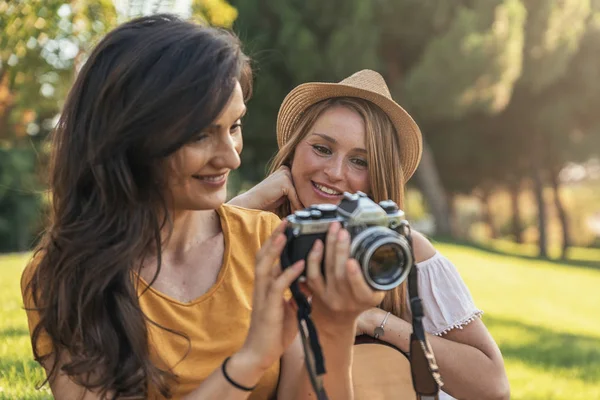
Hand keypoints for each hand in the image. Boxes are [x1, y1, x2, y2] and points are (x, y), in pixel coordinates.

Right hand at [229, 166, 302, 212]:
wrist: (250, 204)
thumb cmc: (266, 202)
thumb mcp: (284, 196)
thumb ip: (295, 194)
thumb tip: (312, 201)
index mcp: (286, 170)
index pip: (301, 184)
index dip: (303, 196)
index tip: (308, 208)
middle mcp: (286, 169)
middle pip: (302, 187)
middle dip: (303, 200)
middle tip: (306, 213)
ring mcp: (285, 174)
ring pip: (300, 192)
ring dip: (300, 204)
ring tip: (299, 214)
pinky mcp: (285, 181)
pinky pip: (296, 196)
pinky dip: (296, 206)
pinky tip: (294, 213)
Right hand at [238, 220, 304, 371]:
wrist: (260, 355)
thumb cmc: (274, 333)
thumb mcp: (288, 310)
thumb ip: (294, 295)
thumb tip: (306, 284)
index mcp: (266, 287)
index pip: (268, 258)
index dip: (275, 242)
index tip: (287, 227)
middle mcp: (261, 287)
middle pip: (263, 255)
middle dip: (274, 237)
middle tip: (286, 221)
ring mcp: (263, 296)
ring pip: (265, 266)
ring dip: (276, 249)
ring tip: (286, 233)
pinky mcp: (269, 307)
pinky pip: (278, 286)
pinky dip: (289, 273)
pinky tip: (301, 264)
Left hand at [303, 222, 385, 332]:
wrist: (337, 319)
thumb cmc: (360, 300)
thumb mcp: (376, 292)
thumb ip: (380, 275)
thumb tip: (389, 249)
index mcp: (366, 299)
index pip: (360, 289)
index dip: (355, 276)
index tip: (352, 261)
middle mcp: (346, 300)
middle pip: (340, 274)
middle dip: (341, 250)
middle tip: (343, 232)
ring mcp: (329, 296)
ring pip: (327, 270)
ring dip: (330, 247)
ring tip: (334, 230)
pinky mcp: (316, 291)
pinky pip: (313, 274)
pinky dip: (314, 258)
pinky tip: (318, 243)